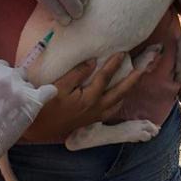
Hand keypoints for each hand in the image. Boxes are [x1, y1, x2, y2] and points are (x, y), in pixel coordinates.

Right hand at [0, 60, 56, 175]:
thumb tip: (8, 82)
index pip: (5, 66)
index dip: (5, 79)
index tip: (2, 90)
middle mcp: (7, 76)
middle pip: (20, 74)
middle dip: (16, 86)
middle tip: (9, 104)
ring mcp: (21, 88)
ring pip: (30, 86)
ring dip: (26, 96)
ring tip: (15, 113)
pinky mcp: (33, 101)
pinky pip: (49, 91)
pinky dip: (49, 93)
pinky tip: (46, 97)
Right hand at [23, 54, 144, 141]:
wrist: (37, 128)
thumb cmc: (45, 106)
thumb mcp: (59, 86)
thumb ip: (77, 74)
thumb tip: (92, 62)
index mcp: (89, 99)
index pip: (105, 78)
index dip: (114, 64)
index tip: (122, 52)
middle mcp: (96, 108)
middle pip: (119, 92)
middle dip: (132, 80)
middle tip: (142, 68)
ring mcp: (94, 116)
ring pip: (117, 103)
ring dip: (127, 92)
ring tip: (134, 81)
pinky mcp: (90, 120)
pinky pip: (111, 111)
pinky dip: (118, 102)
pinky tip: (118, 97)